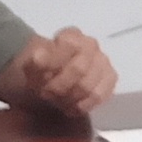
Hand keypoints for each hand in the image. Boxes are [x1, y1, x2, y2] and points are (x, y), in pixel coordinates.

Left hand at [0, 27, 119, 121]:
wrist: (50, 82)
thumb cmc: (41, 72)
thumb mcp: (30, 66)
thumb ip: (35, 60)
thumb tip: (39, 56)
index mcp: (71, 35)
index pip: (68, 47)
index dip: (53, 65)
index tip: (41, 77)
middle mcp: (91, 44)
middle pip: (79, 69)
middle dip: (59, 86)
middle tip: (47, 93)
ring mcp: (104, 61)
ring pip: (88, 86)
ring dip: (68, 98)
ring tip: (58, 100)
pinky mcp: (110, 79)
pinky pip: (99, 96)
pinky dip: (82, 105)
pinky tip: (71, 106)